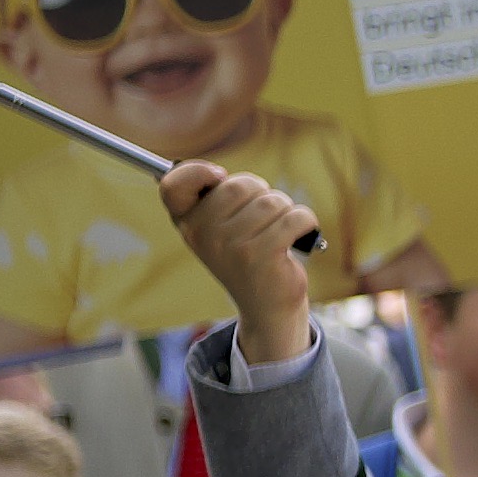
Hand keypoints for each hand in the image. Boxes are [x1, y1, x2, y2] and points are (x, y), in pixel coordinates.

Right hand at [161, 161, 322, 361]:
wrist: (266, 305)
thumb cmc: (246, 254)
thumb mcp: (219, 227)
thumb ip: (213, 197)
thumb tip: (212, 172)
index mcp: (186, 222)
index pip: (172, 185)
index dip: (197, 171)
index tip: (219, 176)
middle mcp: (202, 235)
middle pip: (239, 185)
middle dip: (262, 192)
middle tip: (264, 215)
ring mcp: (231, 247)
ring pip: (272, 201)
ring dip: (286, 209)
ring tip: (280, 230)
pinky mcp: (263, 257)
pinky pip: (295, 218)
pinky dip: (305, 221)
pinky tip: (300, 234)